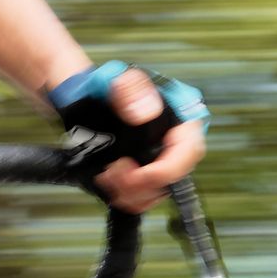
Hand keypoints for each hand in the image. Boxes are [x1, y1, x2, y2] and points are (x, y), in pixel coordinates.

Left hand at [47, 61, 209, 214]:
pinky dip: (126, 196)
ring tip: (108, 174)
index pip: (190, 149)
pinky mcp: (145, 173)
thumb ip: (130, 89)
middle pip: (176, 176)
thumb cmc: (106, 86)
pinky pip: (144, 196)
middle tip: (116, 173)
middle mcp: (175, 140)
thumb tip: (147, 111)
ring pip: (159, 191)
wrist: (86, 99)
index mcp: (180, 114)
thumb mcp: (116, 80)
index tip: (140, 174)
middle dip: (144, 184)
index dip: (169, 169)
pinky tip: (110, 180)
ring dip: (132, 192)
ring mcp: (161, 158)